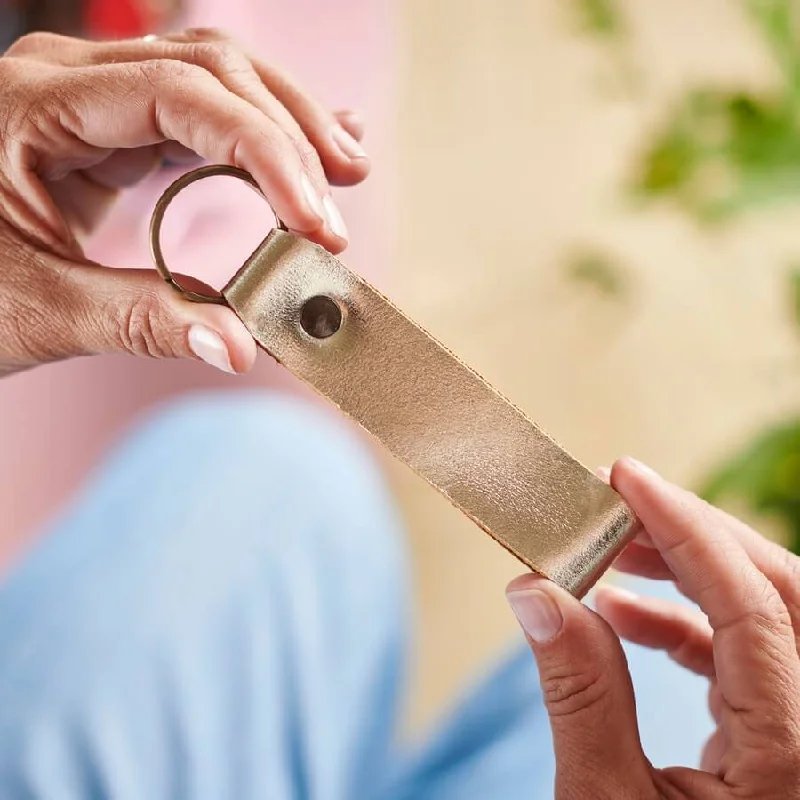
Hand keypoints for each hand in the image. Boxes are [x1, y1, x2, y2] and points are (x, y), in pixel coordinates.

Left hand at [0, 29, 368, 376]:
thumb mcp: (37, 309)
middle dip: (290, 137)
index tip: (314, 222)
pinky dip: (259, 133)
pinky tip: (307, 146)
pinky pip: (200, 109)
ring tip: (343, 172)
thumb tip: (242, 347)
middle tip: (336, 210)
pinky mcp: (112, 127)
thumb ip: (142, 322)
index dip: (265, 154)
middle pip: (212, 70)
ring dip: (287, 125)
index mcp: (36, 104)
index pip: (181, 95)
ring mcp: (92, 97)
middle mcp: (70, 80)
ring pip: (215, 77)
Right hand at [506, 457, 799, 798]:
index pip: (749, 603)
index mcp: (794, 757)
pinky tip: (626, 616)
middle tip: (619, 507)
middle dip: (698, 536)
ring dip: (692, 576)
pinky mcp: (786, 745)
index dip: (684, 527)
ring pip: (776, 619)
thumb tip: (535, 592)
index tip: (625, 477)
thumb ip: (579, 689)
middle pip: (785, 592)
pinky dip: (693, 626)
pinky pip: (756, 659)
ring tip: (610, 558)